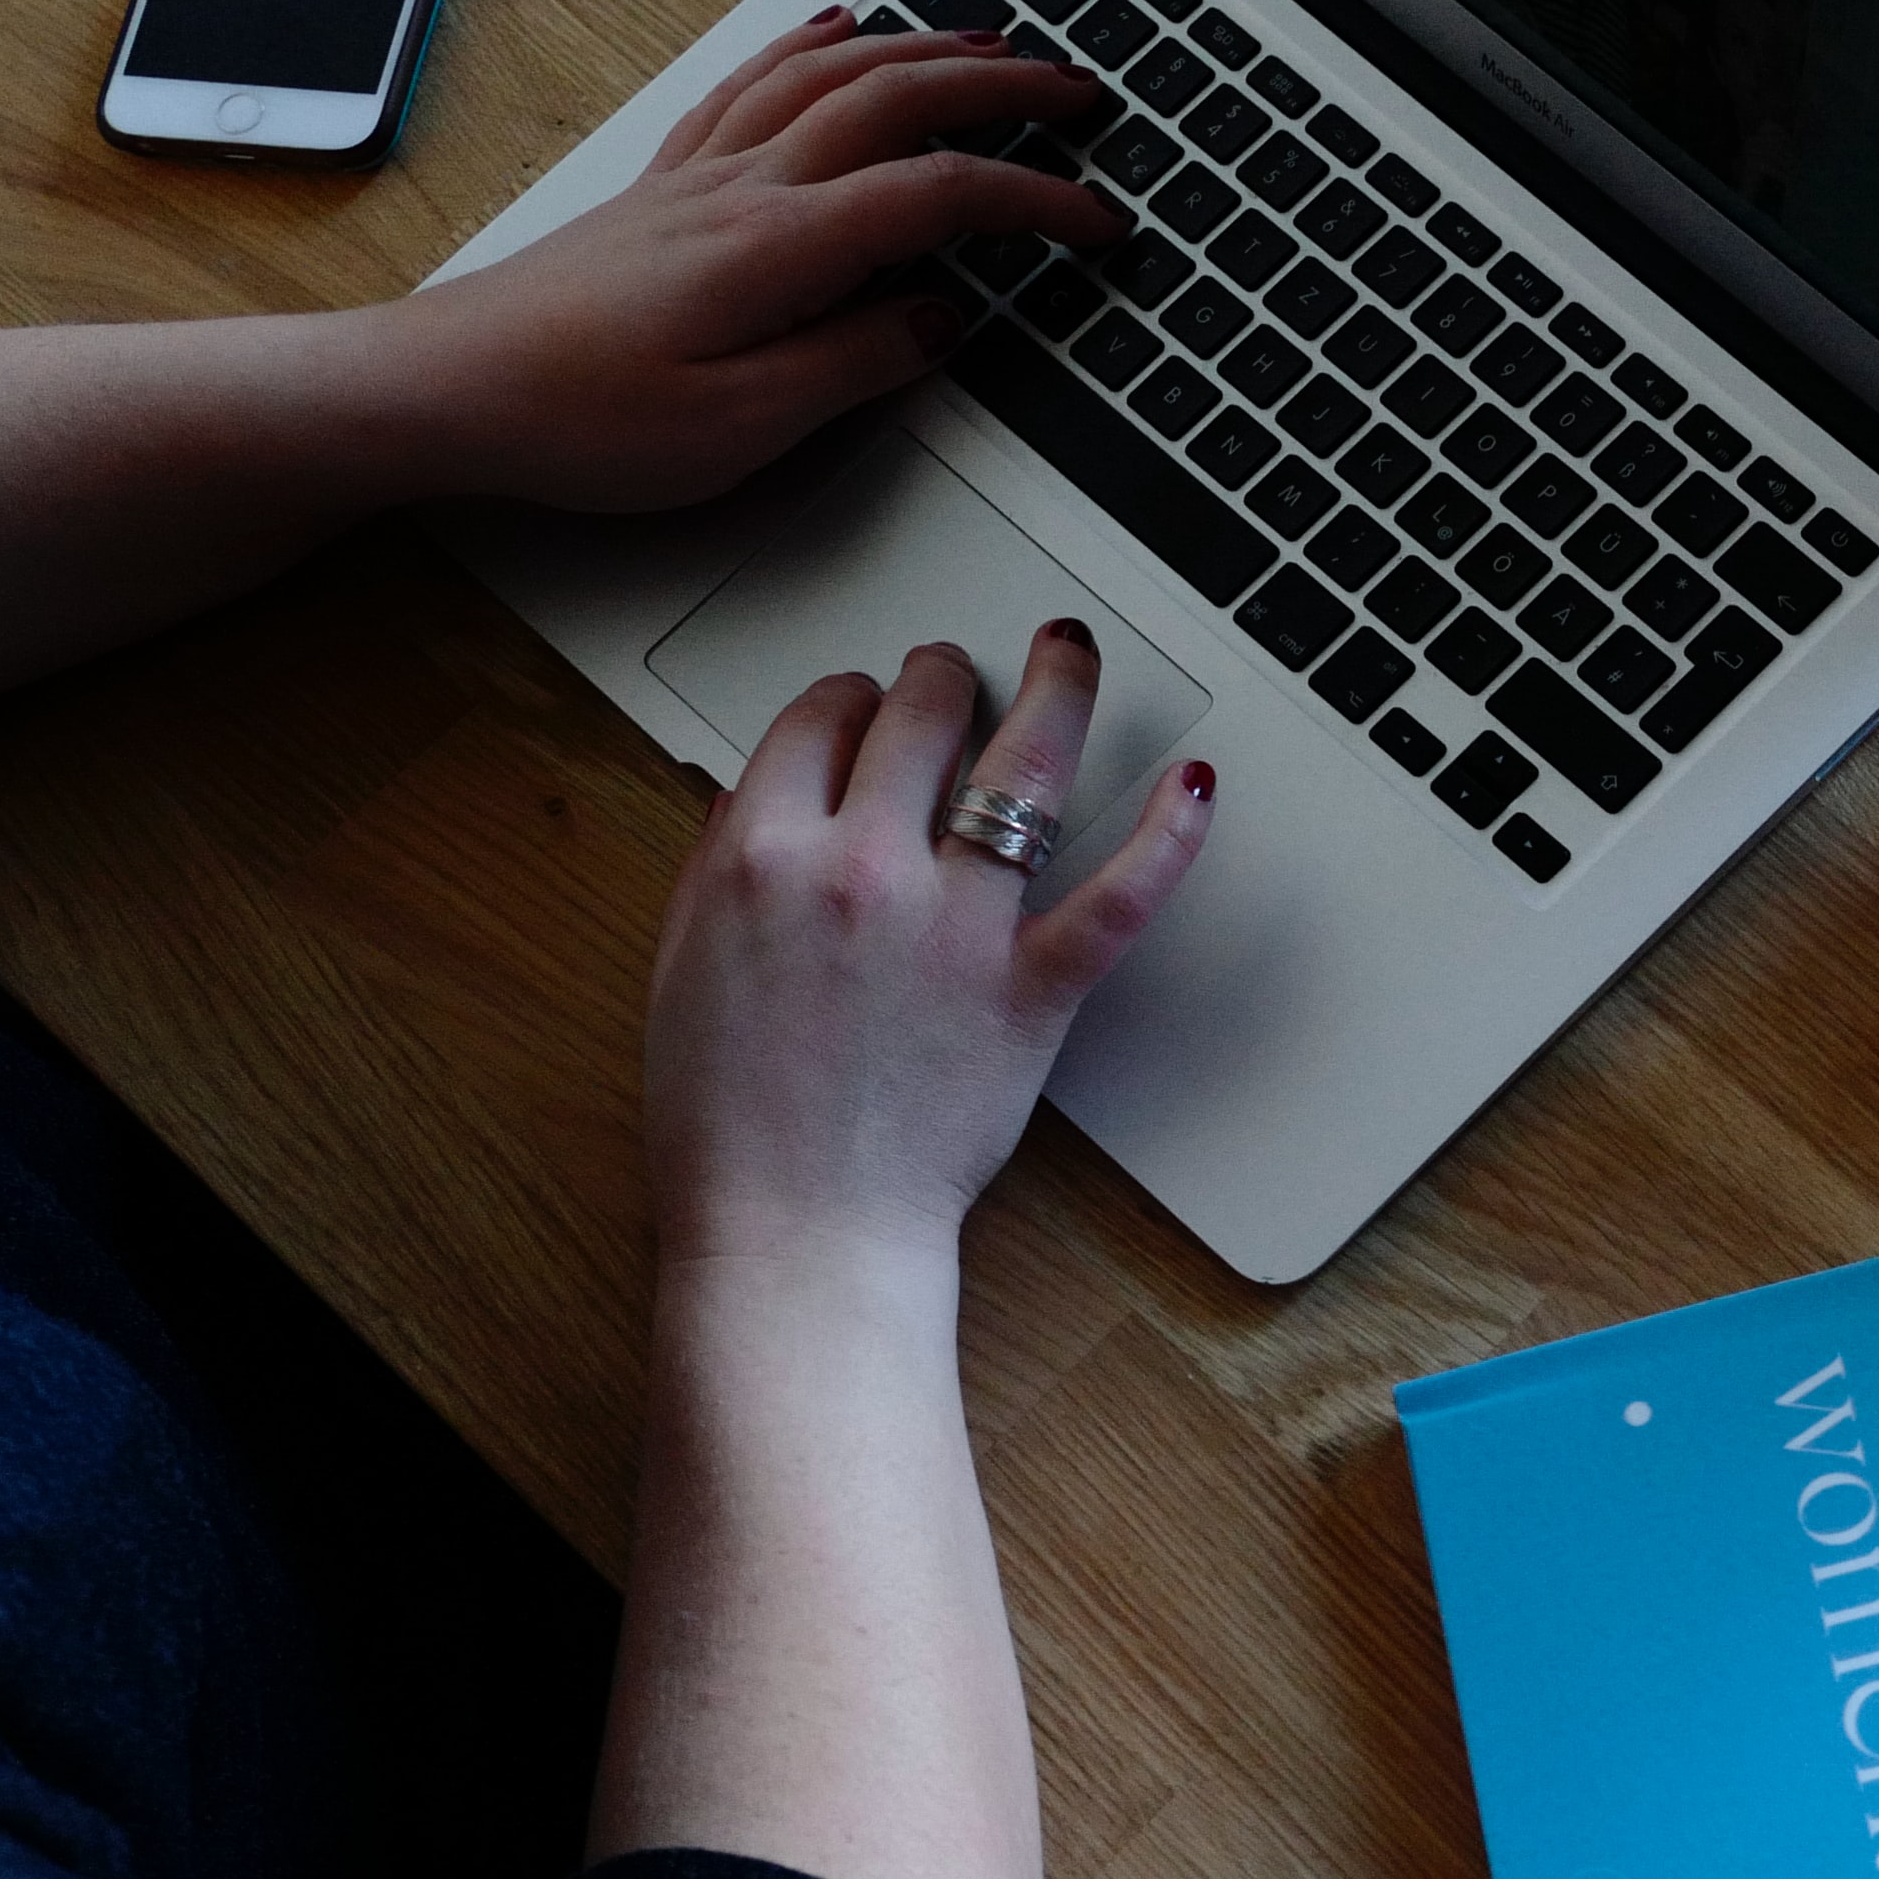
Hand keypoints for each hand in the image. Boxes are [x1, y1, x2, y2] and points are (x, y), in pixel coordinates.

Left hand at [378, 14, 1116, 514]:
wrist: (446, 387)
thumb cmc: (577, 417)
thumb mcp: (738, 428)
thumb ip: (852, 365)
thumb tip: (938, 319)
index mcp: (777, 247)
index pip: (940, 197)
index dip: (1036, 201)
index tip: (1099, 223)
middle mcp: (742, 187)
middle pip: (895, 97)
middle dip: (1003, 84)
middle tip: (1079, 90)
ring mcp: (700, 175)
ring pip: (830, 73)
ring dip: (924, 47)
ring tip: (993, 42)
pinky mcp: (665, 185)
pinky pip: (753, 81)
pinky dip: (812, 44)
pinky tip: (837, 27)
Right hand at [643, 625, 1210, 1268]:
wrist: (796, 1225)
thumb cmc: (728, 1116)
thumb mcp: (684, 963)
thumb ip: (720, 863)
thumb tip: (750, 789)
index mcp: (759, 854)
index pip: (818, 717)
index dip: (849, 695)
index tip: (865, 699)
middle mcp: (860, 867)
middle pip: (921, 714)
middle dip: (942, 676)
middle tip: (957, 674)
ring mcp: (956, 925)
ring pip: (1024, 766)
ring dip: (1057, 688)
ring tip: (1070, 652)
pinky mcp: (1032, 988)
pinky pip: (1118, 894)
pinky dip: (1167, 834)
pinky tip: (1194, 783)